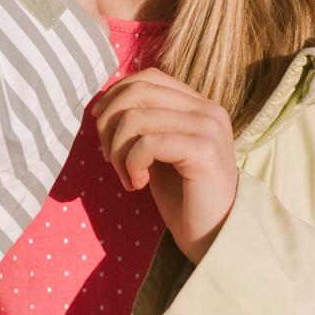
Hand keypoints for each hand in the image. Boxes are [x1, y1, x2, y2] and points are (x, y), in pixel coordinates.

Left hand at [92, 65, 239, 262]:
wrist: (215, 237)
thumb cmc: (184, 197)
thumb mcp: (158, 152)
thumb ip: (142, 125)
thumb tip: (103, 106)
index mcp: (199, 105)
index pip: (148, 77)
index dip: (115, 95)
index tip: (100, 125)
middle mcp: (208, 110)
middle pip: (137, 92)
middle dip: (108, 124)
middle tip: (107, 157)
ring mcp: (209, 128)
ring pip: (136, 118)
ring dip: (117, 151)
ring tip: (127, 177)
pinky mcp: (204, 151)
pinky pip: (148, 143)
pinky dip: (131, 164)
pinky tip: (139, 184)